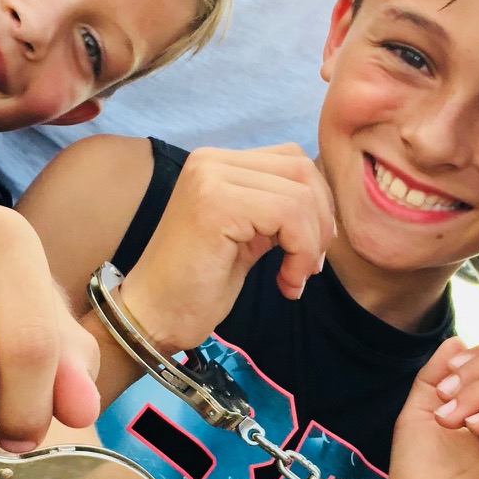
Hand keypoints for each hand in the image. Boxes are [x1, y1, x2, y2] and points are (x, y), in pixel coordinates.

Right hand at [119, 146, 335, 353]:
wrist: (154, 317)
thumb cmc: (197, 286)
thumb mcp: (247, 236)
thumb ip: (275, 210)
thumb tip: (324, 204)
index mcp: (218, 163)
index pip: (293, 160)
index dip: (317, 205)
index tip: (309, 250)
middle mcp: (212, 161)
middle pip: (301, 170)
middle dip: (320, 221)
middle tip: (310, 266)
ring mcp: (211, 178)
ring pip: (300, 194)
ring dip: (311, 243)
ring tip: (295, 277)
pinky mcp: (217, 204)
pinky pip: (289, 215)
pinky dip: (301, 252)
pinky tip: (286, 282)